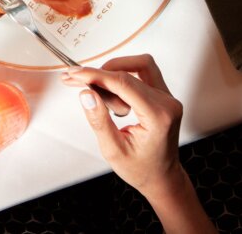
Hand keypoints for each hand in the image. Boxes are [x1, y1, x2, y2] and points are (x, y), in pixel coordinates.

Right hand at [62, 54, 184, 199]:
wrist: (161, 177)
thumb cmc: (141, 168)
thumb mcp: (113, 150)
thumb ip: (99, 120)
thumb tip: (86, 93)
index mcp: (158, 116)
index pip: (123, 83)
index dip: (95, 75)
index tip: (74, 73)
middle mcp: (167, 103)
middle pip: (128, 72)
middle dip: (99, 74)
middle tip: (76, 81)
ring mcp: (167, 97)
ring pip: (138, 65)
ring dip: (113, 73)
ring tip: (100, 97)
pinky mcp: (162, 94)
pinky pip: (141, 73)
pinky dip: (122, 77)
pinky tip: (110, 94)